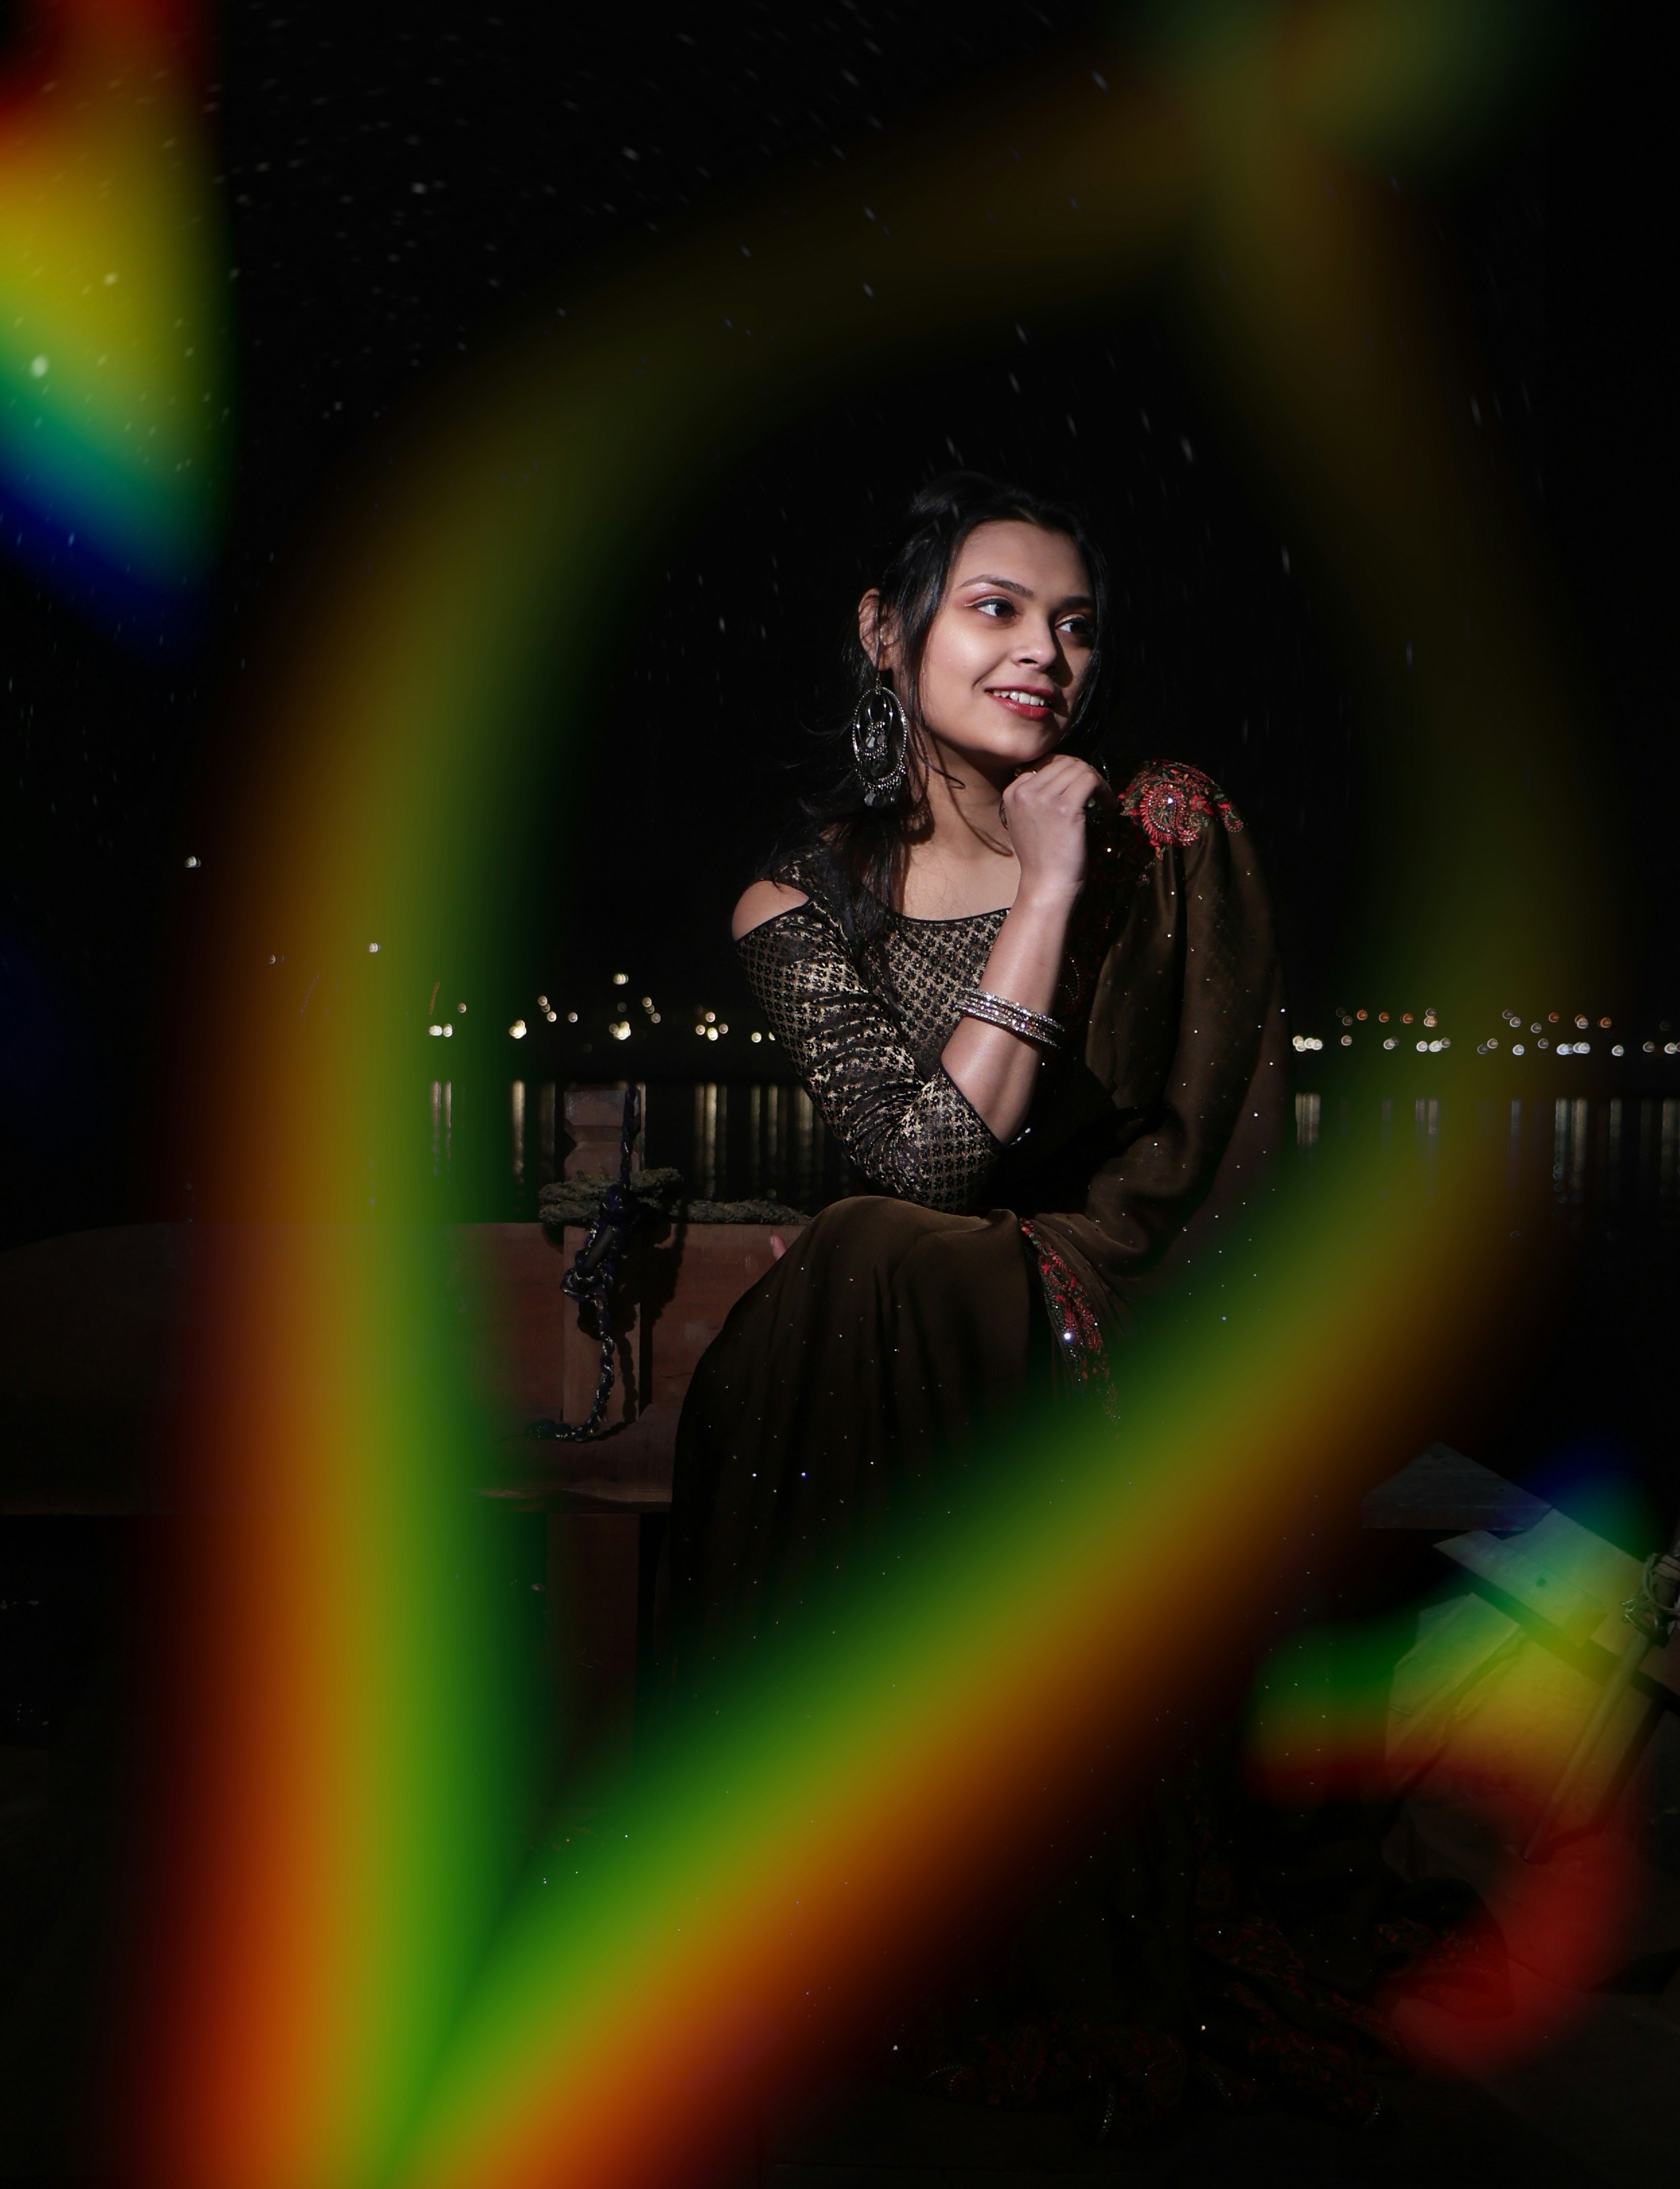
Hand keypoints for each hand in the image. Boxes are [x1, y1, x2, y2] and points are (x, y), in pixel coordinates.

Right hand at [1000, 754, 1112, 904]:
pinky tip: (1108, 806)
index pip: (1045, 764)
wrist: (1045, 884)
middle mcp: (1024, 791)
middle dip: (1084, 773)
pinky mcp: (1065, 808)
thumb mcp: (1026, 821)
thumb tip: (1067, 774)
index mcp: (1012, 792)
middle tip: (1096, 792)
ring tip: (1103, 800)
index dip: (1067, 772)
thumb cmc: (1041, 858)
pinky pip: (1090, 780)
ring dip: (1097, 781)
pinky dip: (1104, 790)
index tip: (1079, 789)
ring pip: (1079, 768)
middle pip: (1064, 762)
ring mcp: (1044, 798)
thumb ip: (1037, 796)